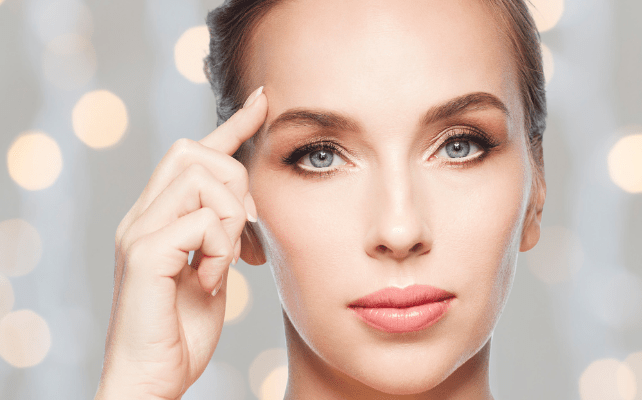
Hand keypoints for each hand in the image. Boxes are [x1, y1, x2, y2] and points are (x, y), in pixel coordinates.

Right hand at [96, 87, 266, 399]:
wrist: (153, 379)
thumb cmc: (181, 333)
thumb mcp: (213, 272)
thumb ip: (222, 236)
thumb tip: (249, 212)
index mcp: (157, 217)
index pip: (192, 154)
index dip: (231, 125)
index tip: (265, 101)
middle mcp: (141, 217)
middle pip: (194, 153)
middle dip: (237, 184)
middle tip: (248, 236)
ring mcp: (137, 234)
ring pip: (199, 179)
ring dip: (230, 220)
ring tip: (229, 262)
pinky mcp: (144, 256)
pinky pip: (199, 221)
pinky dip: (219, 248)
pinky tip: (213, 280)